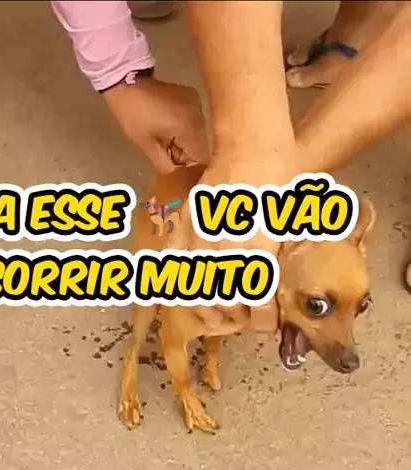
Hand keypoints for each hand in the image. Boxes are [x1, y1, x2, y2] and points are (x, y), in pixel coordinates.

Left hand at [103, 77, 209, 174]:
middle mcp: (199, 116)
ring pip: (198, 137)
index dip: (191, 171)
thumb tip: (177, 181)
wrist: (127, 81)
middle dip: (186, 158)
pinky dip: (184, 132)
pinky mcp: (193, 98)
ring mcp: (197, 105)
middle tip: (166, 158)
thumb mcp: (145, 145)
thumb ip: (165, 166)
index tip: (179, 175)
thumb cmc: (132, 115)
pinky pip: (194, 124)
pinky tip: (168, 129)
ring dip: (184, 146)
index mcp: (188, 127)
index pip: (201, 159)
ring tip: (165, 143)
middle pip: (201, 148)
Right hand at [169, 151, 300, 332]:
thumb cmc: (281, 180)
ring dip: (204, 303)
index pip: (255, 297)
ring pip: (193, 282)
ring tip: (214, 310)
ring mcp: (200, 231)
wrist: (252, 145)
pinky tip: (183, 285)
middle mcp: (226, 243)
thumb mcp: (295, 219)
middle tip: (241, 317)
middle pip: (220, 297)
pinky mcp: (185, 221)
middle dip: (231, 315)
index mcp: (258, 245)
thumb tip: (272, 288)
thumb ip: (279, 258)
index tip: (265, 323)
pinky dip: (176, 275)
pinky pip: (173, 256)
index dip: (259, 319)